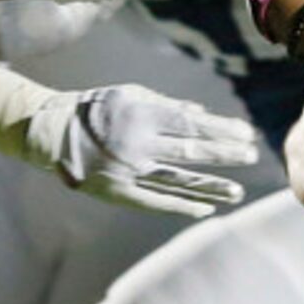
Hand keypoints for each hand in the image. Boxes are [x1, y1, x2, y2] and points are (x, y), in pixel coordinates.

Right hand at [27, 82, 261, 217]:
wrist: (52, 133)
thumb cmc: (97, 109)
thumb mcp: (131, 95)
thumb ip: (168, 105)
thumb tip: (203, 115)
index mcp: (142, 115)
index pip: (192, 125)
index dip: (221, 130)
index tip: (246, 134)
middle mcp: (138, 144)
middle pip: (191, 152)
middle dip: (224, 155)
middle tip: (251, 157)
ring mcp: (129, 171)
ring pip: (178, 181)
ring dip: (211, 187)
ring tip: (237, 193)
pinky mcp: (120, 192)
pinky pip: (157, 201)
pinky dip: (182, 205)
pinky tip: (206, 208)